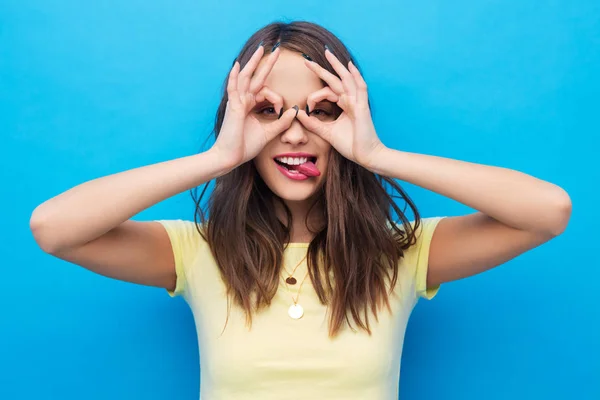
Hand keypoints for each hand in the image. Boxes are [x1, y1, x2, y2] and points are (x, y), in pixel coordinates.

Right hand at [211, 45, 296, 168]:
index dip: (278, 99)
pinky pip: (233, 88)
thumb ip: (281, 123)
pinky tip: (237, 65)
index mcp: (250, 106)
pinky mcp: (232, 107)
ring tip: (262, 49)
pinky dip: (234, 76)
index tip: (282, 111)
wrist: (229, 157)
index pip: (266, 91)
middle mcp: (242, 101)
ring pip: (245, 77)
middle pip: (255, 77)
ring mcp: (236, 102)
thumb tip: (294, 111)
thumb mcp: (268, 133)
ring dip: (254, 63)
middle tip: (277, 50)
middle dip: (266, 63)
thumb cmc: (244, 146)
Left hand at [295, 48, 386, 169]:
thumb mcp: (327, 132)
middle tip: (307, 60)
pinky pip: (360, 88)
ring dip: (336, 65)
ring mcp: (357, 102)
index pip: (328, 92)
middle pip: (335, 80)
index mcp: (344, 105)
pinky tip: (349, 66)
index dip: (315, 96)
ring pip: (346, 79)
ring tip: (326, 53)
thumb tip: (299, 113)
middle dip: (322, 68)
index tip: (308, 105)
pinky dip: (355, 76)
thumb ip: (313, 123)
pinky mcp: (362, 108)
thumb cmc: (350, 144)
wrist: (366, 155)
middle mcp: (350, 101)